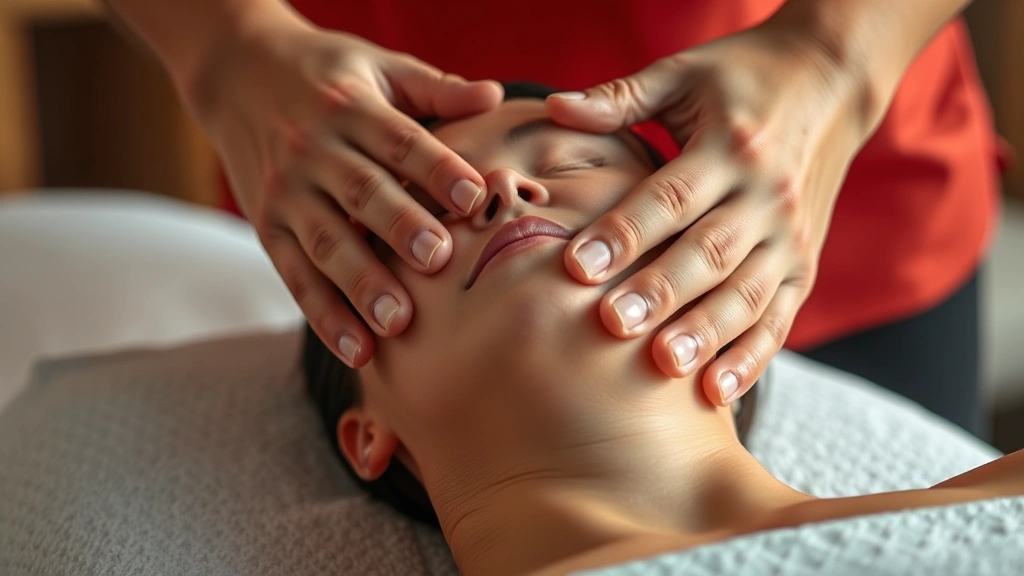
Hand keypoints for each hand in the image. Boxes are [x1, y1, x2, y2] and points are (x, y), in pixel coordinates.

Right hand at [183, 12, 501, 366]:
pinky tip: (357, 350)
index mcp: (352, 109)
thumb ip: (434, 89)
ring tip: (397, 322)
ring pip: (326, 242)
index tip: (475, 198)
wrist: (235, 70)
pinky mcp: (266, 226)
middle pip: (362, 193)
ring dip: (361, 285)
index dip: (437, 169)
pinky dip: (324, 316)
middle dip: (401, 229)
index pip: (400, 141)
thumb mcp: (378, 67)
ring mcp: (286, 192)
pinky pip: (295, 276)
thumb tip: (494, 95)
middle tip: (439, 260)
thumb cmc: (326, 74)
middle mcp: (314, 151)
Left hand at [547, 22, 875, 405]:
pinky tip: (714, 392)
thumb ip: (620, 98)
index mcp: (731, 146)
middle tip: (613, 324)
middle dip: (661, 291)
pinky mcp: (803, 267)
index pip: (671, 197)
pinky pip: (779, 320)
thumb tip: (552, 107)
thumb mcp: (683, 74)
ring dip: (706, 332)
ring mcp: (790, 237)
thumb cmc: (741, 79)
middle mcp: (767, 195)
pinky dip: (751, 358)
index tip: (577, 267)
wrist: (831, 81)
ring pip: (747, 293)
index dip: (625, 234)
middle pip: (709, 252)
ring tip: (663, 365)